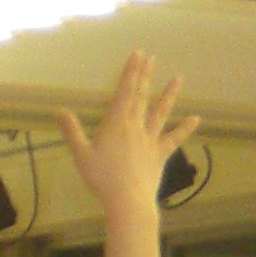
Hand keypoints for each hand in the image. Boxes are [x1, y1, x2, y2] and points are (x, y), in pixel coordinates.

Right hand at [57, 55, 197, 222]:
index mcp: (117, 123)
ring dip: (169, 95)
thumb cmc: (103, 179)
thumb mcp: (81, 155)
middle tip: (151, 57)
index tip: (138, 55)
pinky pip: (174, 139)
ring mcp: (150, 140)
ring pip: (161, 113)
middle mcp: (136, 127)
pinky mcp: (160, 155)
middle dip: (145, 76)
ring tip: (179, 78)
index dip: (131, 73)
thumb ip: (72, 131)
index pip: (125, 92)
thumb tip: (60, 111)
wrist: (128, 201)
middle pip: (141, 97)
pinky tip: (196, 119)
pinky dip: (185, 129)